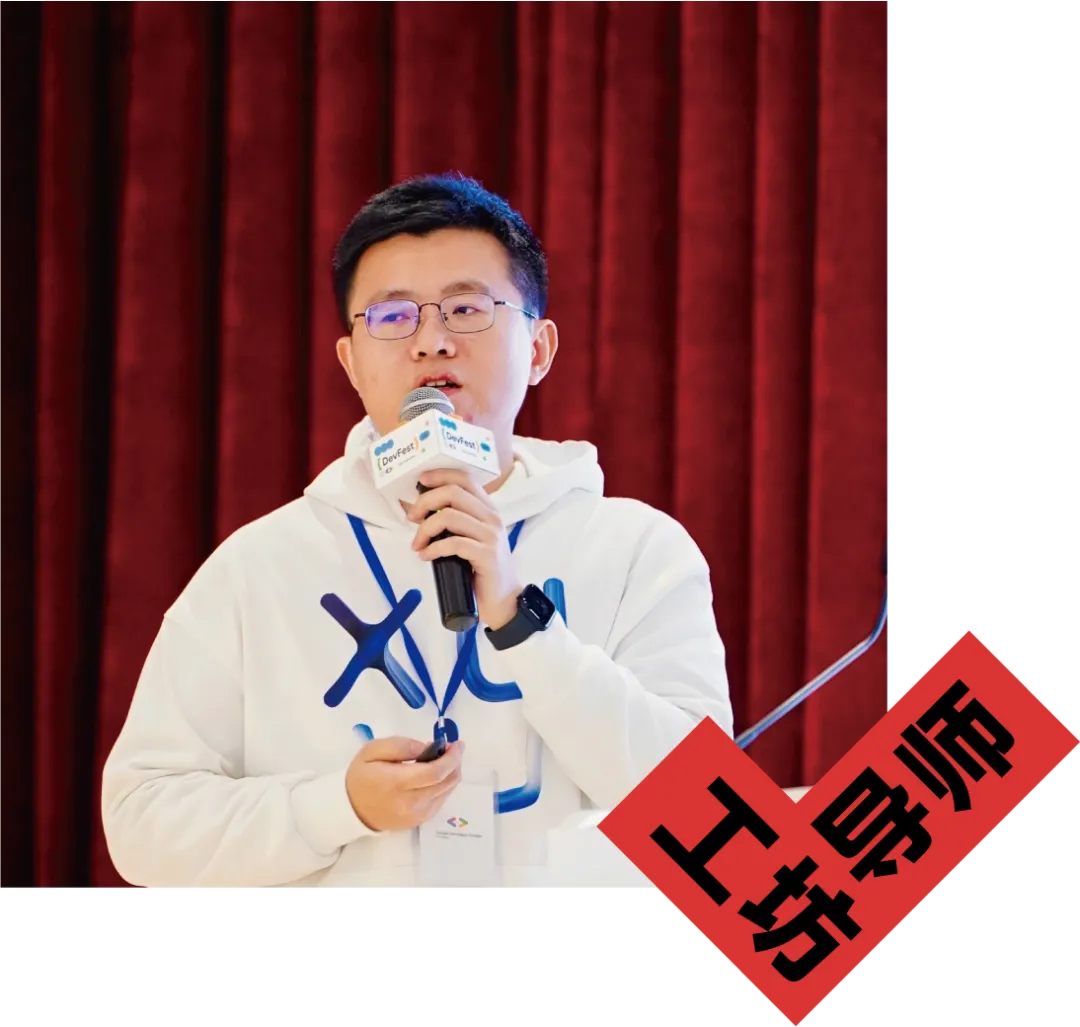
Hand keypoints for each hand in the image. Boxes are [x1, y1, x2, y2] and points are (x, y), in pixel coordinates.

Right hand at [345, 736, 463, 831]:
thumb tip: (427, 748)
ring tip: (443, 760)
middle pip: (447, 783)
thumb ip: (401, 746)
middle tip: (452, 749)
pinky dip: (443, 785)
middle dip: (455, 763)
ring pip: (447, 792)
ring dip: (451, 773)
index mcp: (397, 783)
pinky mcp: (419, 821)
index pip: (435, 772)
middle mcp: (410, 803)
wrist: (352, 809)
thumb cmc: (362, 776)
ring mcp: (417, 815)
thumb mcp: (373, 750)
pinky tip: (435, 776)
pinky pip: (440, 801)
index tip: (458, 744)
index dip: (452, 757)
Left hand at [406, 468, 522, 629]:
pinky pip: (453, 543)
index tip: (421, 481)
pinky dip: (433, 548)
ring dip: (425, 529)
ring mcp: (491, 536)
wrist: (503, 599)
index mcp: (488, 509)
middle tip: (412, 517)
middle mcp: (492, 518)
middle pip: (453, 493)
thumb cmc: (482, 568)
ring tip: (417, 544)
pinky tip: (425, 555)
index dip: (441, 475)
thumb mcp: (471, 538)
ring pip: (449, 517)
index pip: (465, 479)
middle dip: (425, 502)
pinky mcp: (486, 555)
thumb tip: (423, 510)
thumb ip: (456, 521)